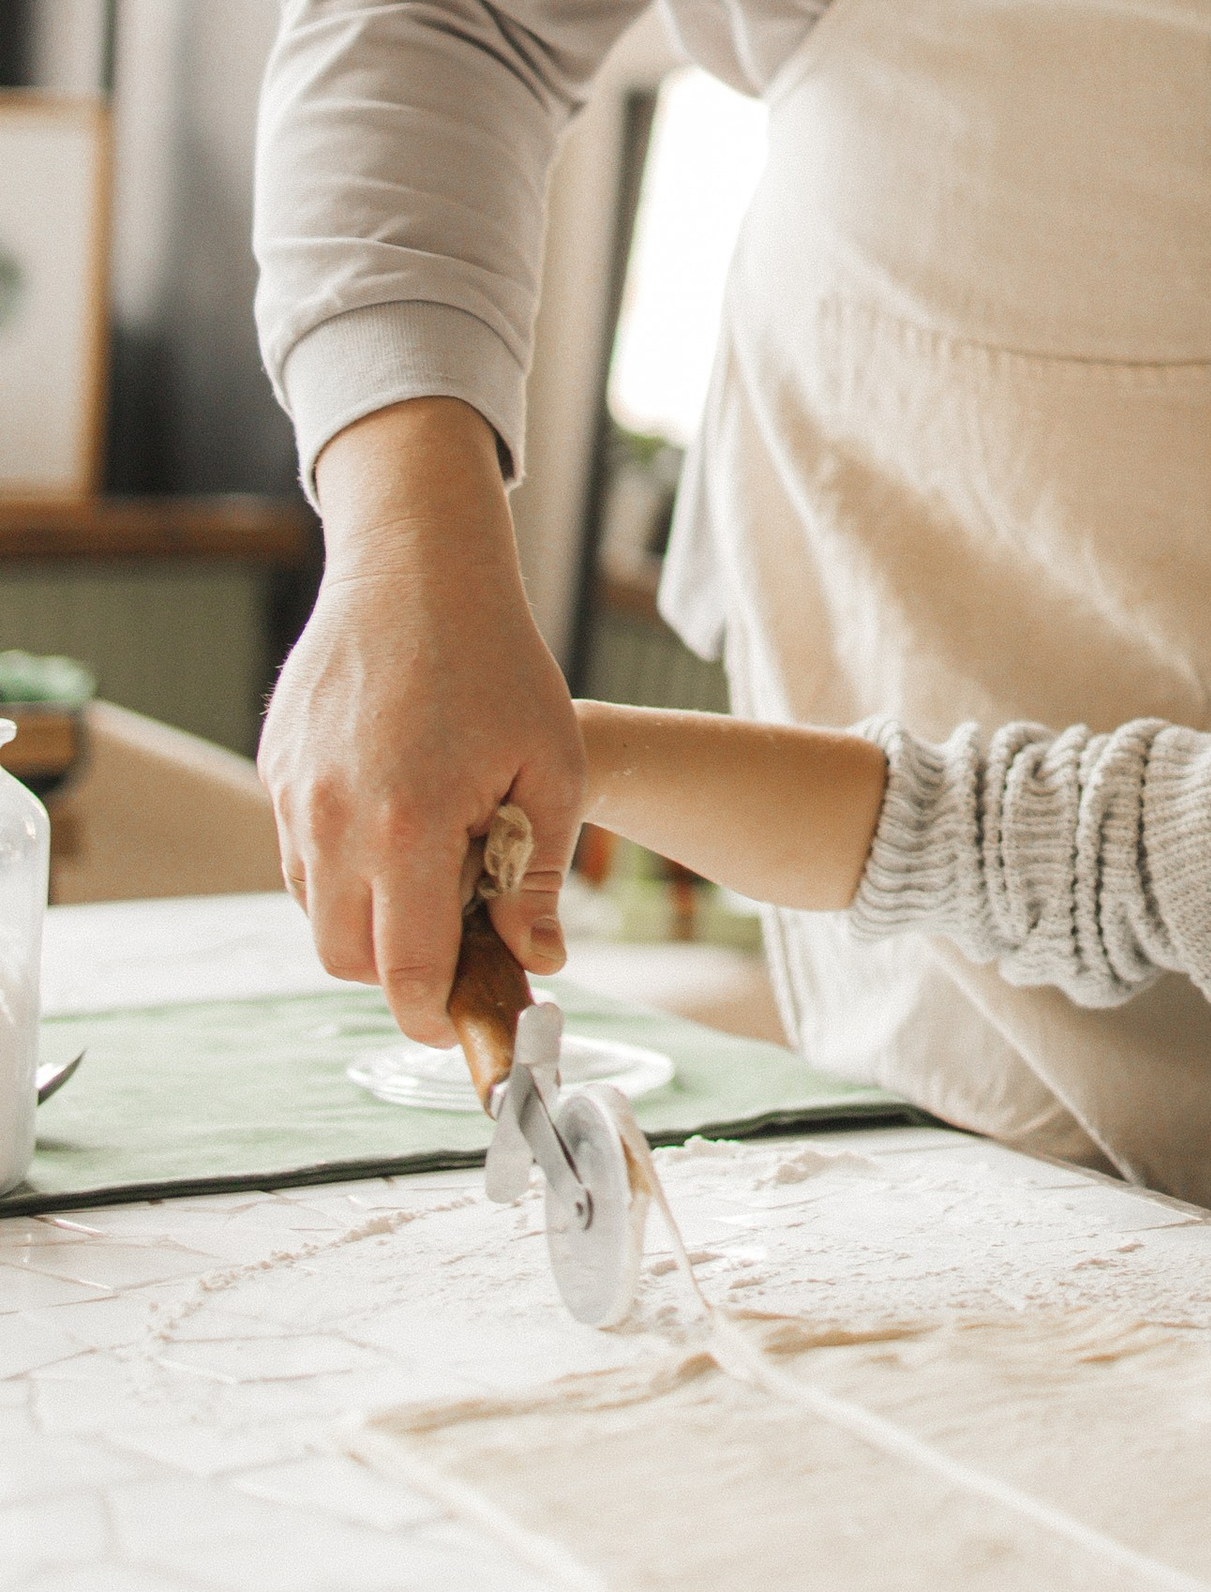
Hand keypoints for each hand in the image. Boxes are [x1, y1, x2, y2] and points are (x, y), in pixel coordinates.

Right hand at [260, 399, 582, 1043]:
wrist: (419, 570)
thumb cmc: (500, 663)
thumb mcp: (552, 768)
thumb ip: (539, 875)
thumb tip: (538, 959)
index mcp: (409, 830)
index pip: (404, 973)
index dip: (434, 1016)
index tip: (460, 1020)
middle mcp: (334, 823)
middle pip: (347, 958)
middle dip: (398, 972)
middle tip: (455, 944)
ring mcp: (294, 795)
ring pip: (317, 908)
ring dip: (367, 915)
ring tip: (433, 866)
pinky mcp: (276, 769)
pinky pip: (299, 852)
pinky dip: (342, 863)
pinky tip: (397, 817)